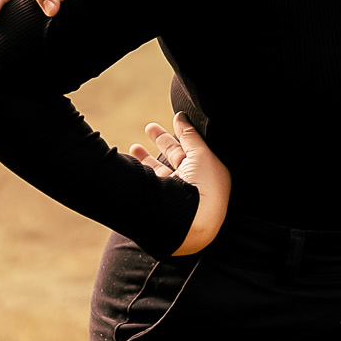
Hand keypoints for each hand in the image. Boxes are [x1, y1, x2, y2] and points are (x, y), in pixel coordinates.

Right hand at [130, 112, 230, 255]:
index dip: (182, 134)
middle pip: (176, 159)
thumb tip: (181, 116)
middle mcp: (194, 187)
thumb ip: (190, 134)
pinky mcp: (161, 207)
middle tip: (149, 127)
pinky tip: (130, 164)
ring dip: (146, 159)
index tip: (173, 119)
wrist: (190, 224)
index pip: (193, 150)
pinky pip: (151, 185)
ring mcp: (177, 198)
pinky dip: (141, 174)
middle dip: (162, 142)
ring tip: (134, 147)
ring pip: (161, 173)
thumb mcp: (201, 155)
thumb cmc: (204, 188)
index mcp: (209, 176)